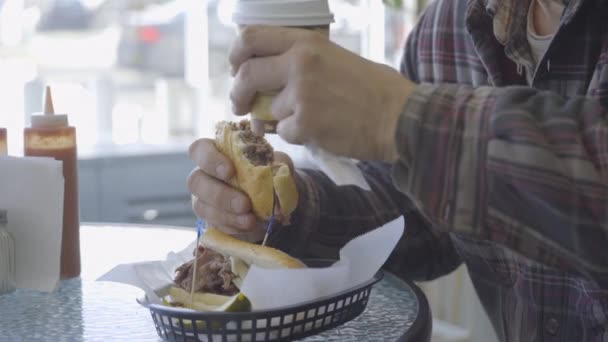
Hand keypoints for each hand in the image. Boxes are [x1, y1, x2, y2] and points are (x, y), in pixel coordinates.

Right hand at [187, 138, 294, 241]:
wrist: (277, 204)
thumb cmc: (272, 176)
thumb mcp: (280, 166)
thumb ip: (278, 163)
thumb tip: (275, 170)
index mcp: (218, 153)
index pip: (200, 149)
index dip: (210, 159)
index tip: (229, 171)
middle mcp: (205, 174)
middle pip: (195, 181)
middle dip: (220, 195)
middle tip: (244, 204)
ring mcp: (204, 199)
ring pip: (201, 206)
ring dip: (226, 215)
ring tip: (250, 219)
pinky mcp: (211, 220)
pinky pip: (213, 225)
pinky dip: (232, 227)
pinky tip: (248, 226)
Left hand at [229, 26, 414, 160]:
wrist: (400, 117)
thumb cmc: (373, 89)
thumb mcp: (334, 59)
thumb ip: (299, 64)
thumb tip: (265, 83)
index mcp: (306, 43)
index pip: (251, 38)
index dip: (236, 55)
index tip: (236, 70)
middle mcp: (299, 64)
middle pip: (247, 76)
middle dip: (238, 95)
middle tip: (240, 106)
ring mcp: (301, 95)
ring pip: (268, 111)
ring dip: (280, 120)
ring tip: (309, 119)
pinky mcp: (306, 124)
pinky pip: (284, 133)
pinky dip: (296, 136)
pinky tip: (320, 131)